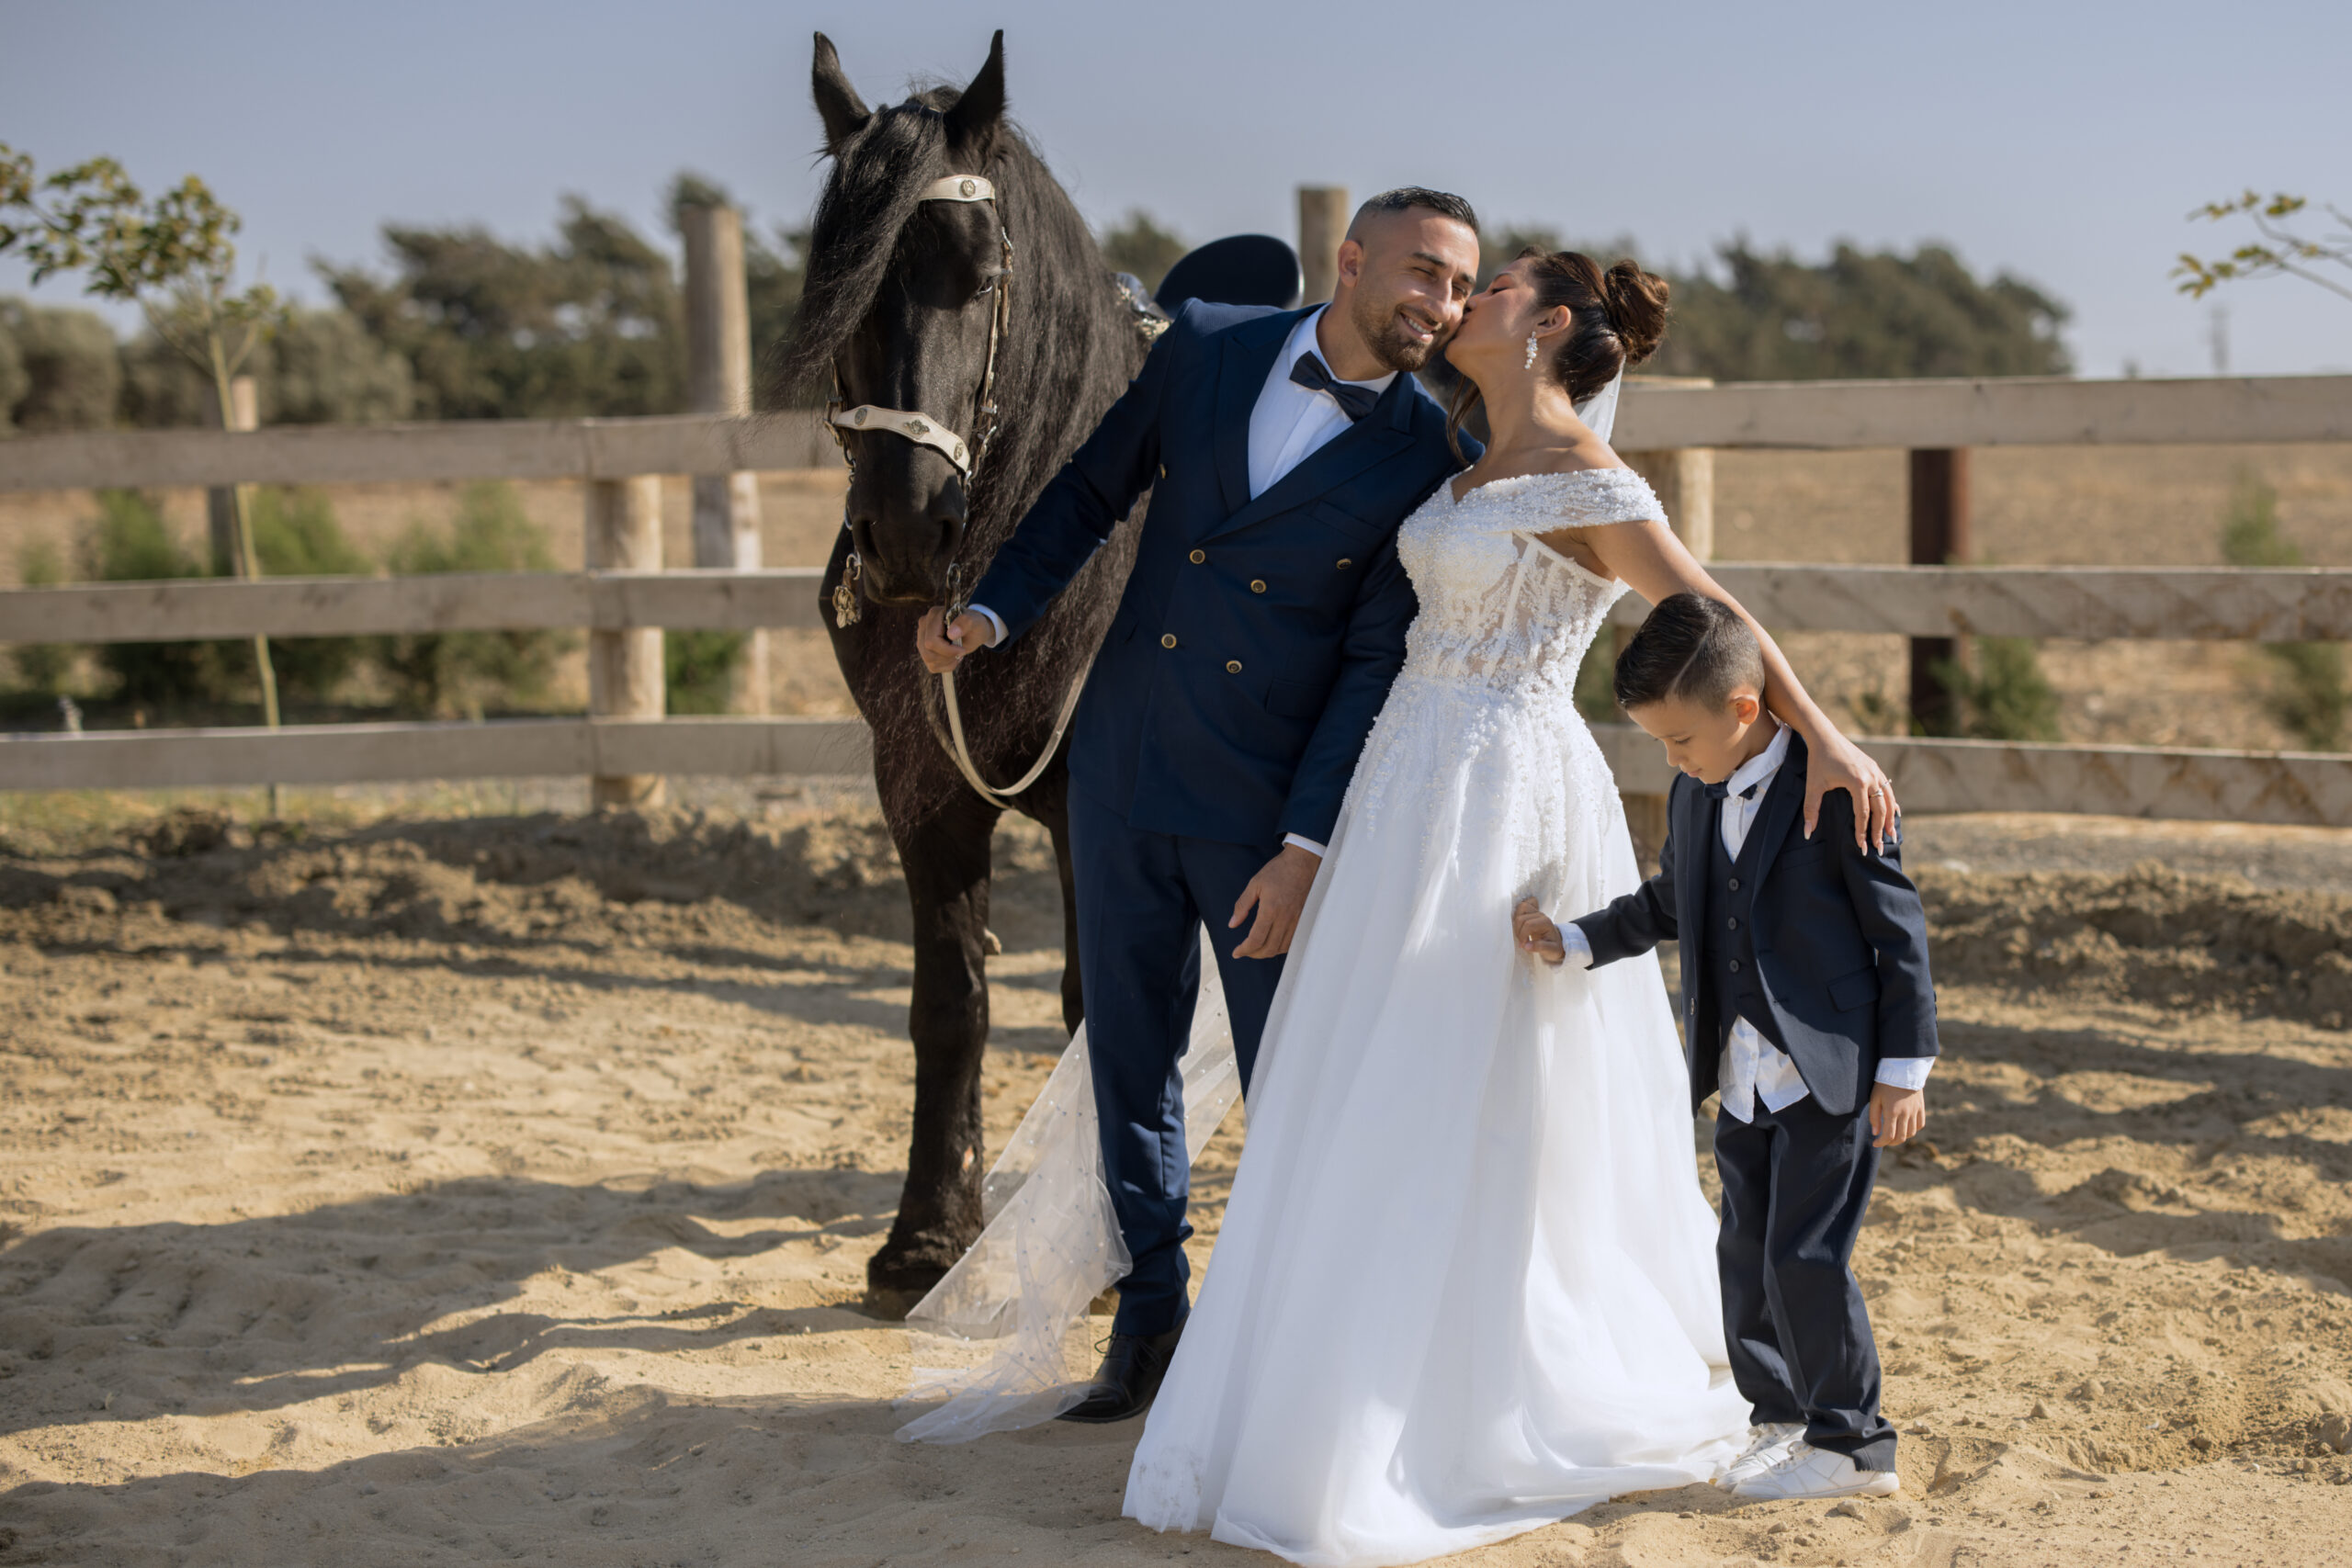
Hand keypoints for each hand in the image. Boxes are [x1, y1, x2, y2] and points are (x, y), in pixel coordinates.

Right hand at [917, 607, 996, 673]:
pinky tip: (953, 657)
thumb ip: (965, 623)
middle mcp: (924, 625)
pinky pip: (931, 665)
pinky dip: (946, 666)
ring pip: (928, 659)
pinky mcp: (924, 649)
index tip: (962, 650)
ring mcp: (922, 637)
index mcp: (934, 615)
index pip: (932, 641)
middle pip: (928, 652)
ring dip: (947, 662)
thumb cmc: (974, 624)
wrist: (974, 631)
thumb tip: (951, 633)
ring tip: (958, 654)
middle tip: (961, 652)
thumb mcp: (975, 621)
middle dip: (948, 656)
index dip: (947, 650)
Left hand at [1229, 844, 1321, 957]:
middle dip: (1254, 954)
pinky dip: (1281, 947)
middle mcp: (1285, 918)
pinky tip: (1274, 942)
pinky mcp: (1304, 919)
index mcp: (1270, 909)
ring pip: (1282, 947)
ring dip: (1268, 952)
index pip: (1256, 939)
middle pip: (1269, 948)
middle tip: (1245, 951)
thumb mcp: (1255, 884)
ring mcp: (1297, 920)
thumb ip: (1242, 905)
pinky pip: (1293, 941)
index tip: (1236, 953)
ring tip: (1257, 948)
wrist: (1304, 861)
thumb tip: (1232, 924)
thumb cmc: (1279, 870)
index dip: (1244, 950)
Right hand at [1513, 897, 1565, 965]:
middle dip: (1518, 931)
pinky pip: (1521, 908)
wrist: (1555, 943)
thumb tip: (1526, 946)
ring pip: (1520, 909)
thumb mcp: (1551, 950)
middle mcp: (1540, 915)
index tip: (1523, 945)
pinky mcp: (1530, 913)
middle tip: (1522, 941)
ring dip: (1516, 923)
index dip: (1523, 935)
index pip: (1528, 925)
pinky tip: (1520, 927)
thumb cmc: (1554, 946)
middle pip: (1521, 917)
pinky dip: (1517, 916)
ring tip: (1520, 934)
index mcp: (1545, 922)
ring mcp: (1535, 912)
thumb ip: (1540, 947)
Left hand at [1803, 729, 1899, 853]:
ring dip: (1890, 818)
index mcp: (1857, 782)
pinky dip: (1891, 802)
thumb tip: (1807, 834)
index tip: (1862, 847)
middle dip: (1880, 830)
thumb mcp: (1813, 786)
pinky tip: (1894, 813)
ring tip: (1891, 835)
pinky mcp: (1875, 767)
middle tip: (1880, 848)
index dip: (1862, 832)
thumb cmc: (1817, 761)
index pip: (1863, 813)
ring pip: (1888, 799)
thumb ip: (1811, 811)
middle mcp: (1871, 777)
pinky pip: (1887, 789)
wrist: (1825, 737)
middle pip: (1880, 809)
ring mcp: (1875, 771)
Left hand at [1868, 1083, 1926, 1147]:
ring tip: (1894, 1134)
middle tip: (1884, 1140)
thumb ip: (1874, 1116)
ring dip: (1902, 1137)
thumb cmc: (1885, 1084)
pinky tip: (1906, 1127)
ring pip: (1911, 1133)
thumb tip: (1875, 1133)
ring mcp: (1915, 1111)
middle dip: (1891, 1142)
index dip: (1881, 1143)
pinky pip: (1920, 1125)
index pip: (1889, 1135)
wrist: (1902, 1070)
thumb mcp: (1875, 1098)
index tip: (1875, 1143)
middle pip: (1901, 1137)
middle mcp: (1905, 1114)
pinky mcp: (1921, 1108)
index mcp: (1892, 1112)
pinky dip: (1914, 1129)